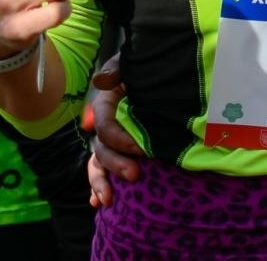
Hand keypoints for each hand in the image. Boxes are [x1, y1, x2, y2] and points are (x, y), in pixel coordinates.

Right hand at [86, 55, 142, 208]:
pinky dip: (99, 187)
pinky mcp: (121, 152)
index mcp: (108, 103)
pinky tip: (99, 203)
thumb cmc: (149, 65)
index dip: (118, 138)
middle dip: (115, 164)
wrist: (167, 74)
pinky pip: (104, 171)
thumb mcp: (133, 62)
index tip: (140, 148)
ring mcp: (113, 140)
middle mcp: (108, 124)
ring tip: (108, 199)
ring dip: (100, 182)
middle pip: (102, 147)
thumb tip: (103, 79)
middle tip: (135, 175)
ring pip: (99, 163)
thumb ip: (118, 67)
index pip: (104, 124)